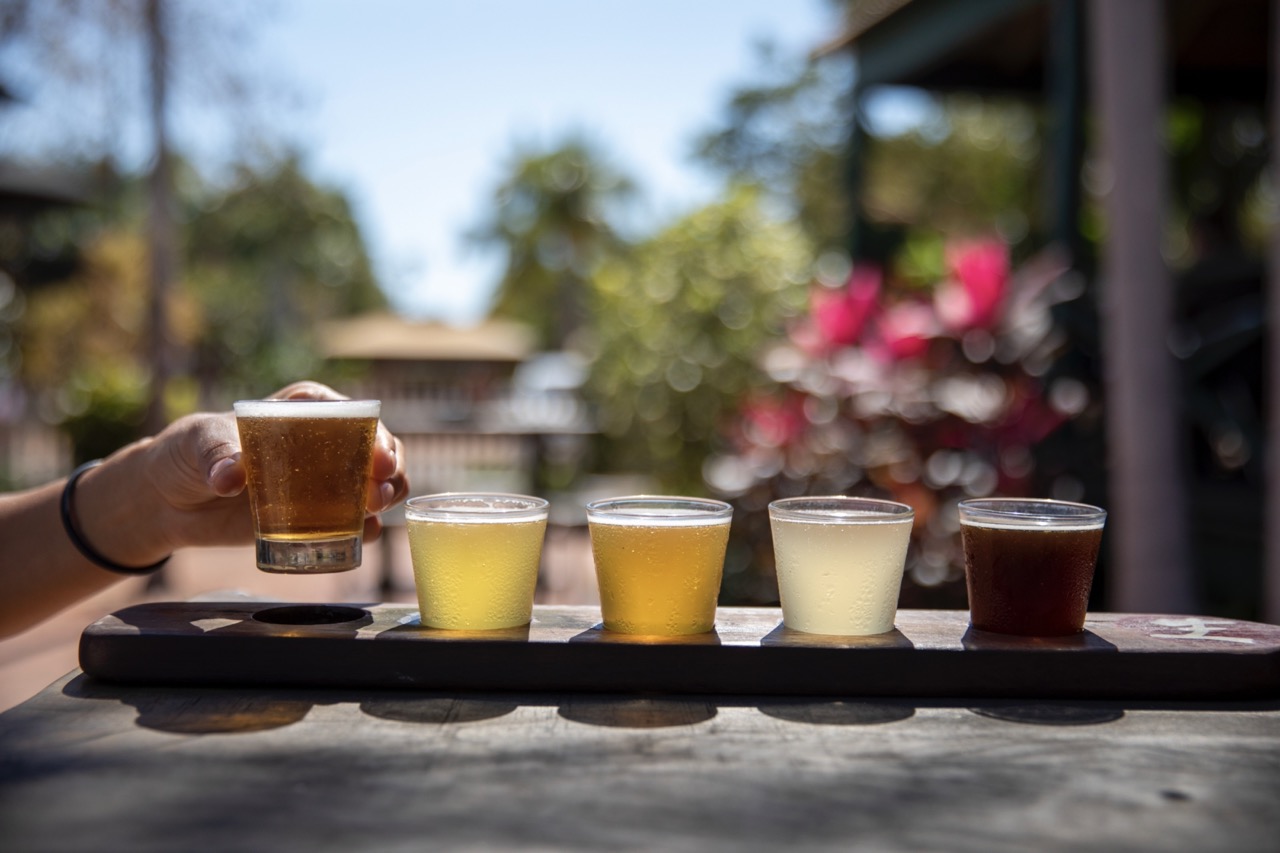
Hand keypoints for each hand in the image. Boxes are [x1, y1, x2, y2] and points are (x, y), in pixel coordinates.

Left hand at [142, 381, 408, 554]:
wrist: (169, 500)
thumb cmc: (187, 454)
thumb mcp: (199, 445)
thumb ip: (216, 457)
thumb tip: (229, 479)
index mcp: (303, 410)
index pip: (350, 414)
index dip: (372, 434)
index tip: (377, 458)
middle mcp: (325, 441)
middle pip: (376, 449)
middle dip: (388, 470)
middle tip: (378, 494)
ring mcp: (325, 480)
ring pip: (376, 483)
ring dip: (386, 497)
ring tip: (374, 511)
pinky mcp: (317, 514)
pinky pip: (355, 520)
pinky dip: (368, 528)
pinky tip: (365, 535)